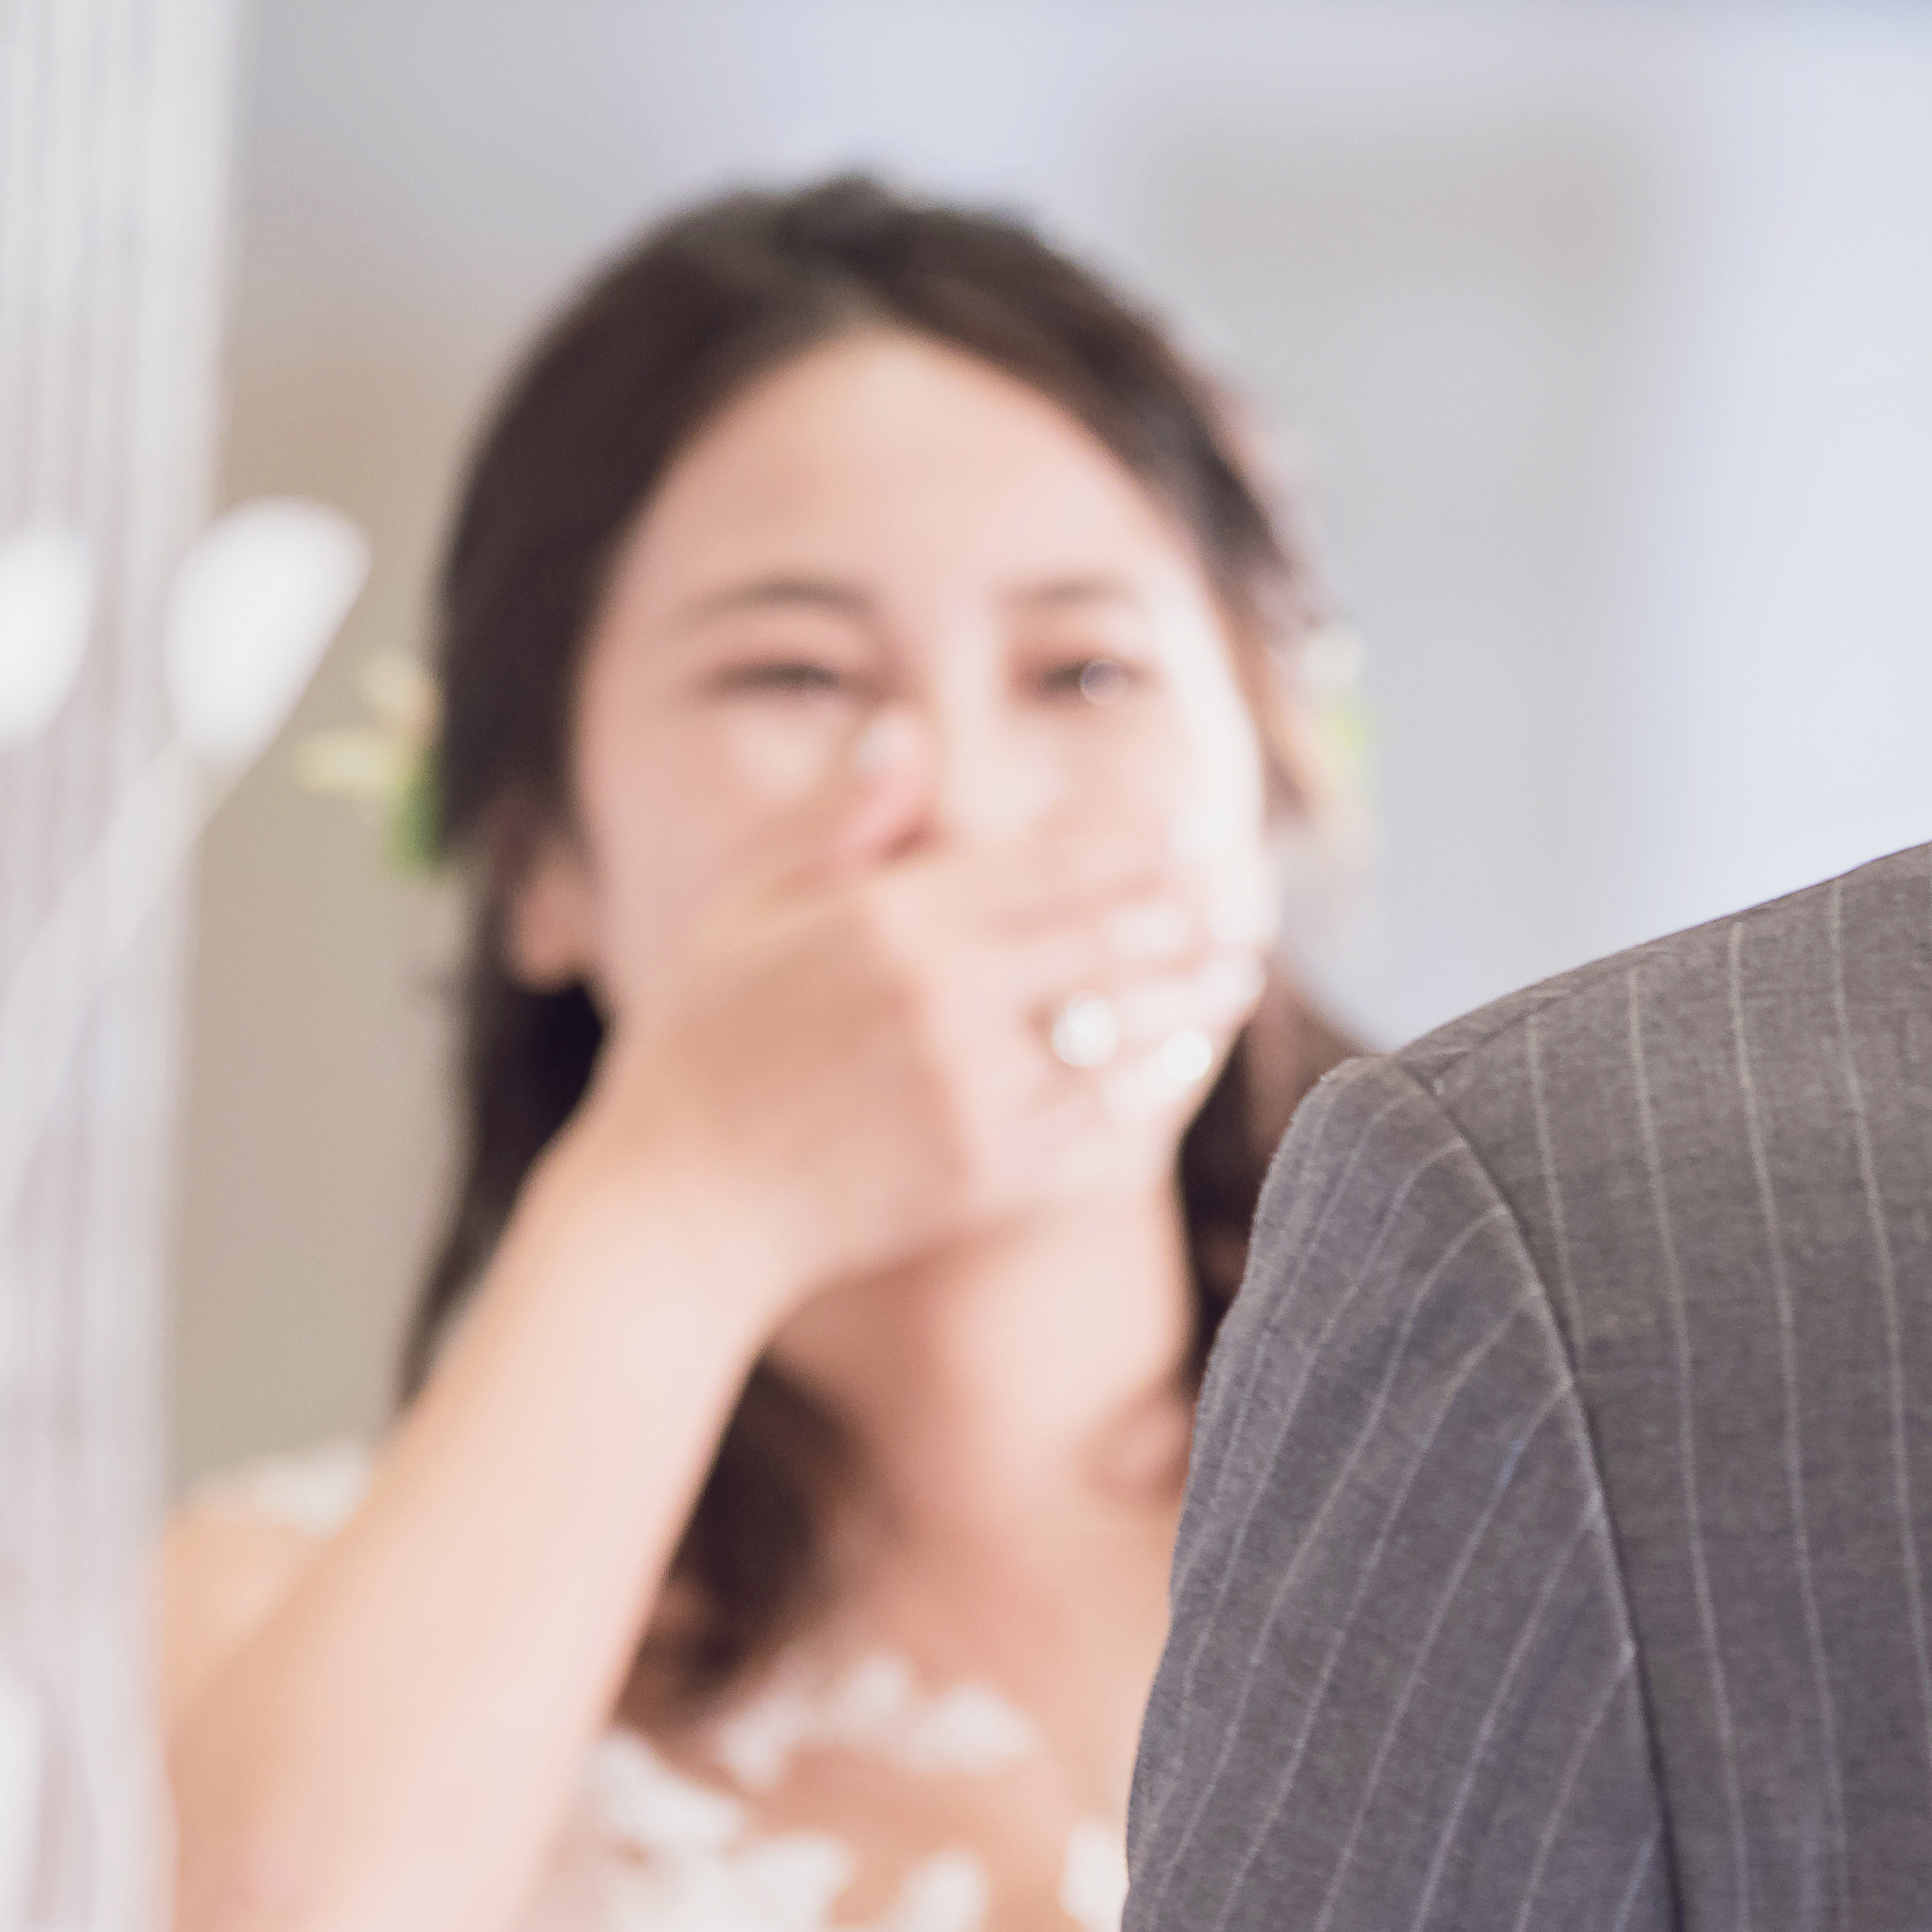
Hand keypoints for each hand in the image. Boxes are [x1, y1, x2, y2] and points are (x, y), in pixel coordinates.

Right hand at [563, 714, 1267, 1317]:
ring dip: (1195, 1001)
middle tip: (1247, 903)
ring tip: (1239, 973)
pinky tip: (1178, 1060)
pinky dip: (1152, 1087)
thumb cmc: (707, 1042)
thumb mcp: (751, 905)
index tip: (1195, 833)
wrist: (685, 1203)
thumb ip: (842, 817)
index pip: (1065, 865)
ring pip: (1128, 1036)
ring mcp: (982, 1100)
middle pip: (1118, 945)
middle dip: (1194, 920)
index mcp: (899, 926)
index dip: (1146, 846)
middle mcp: (953, 1009)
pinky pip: (1105, 1124)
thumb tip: (908, 728)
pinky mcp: (996, 1180)